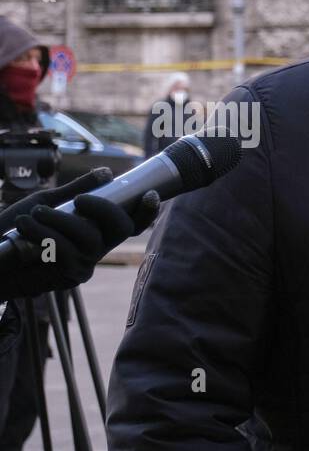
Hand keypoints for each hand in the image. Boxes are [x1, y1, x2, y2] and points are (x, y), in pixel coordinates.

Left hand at [1, 170, 160, 298]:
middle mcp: (96, 247)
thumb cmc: (16, 228)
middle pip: (120, 228)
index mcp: (94, 228)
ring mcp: (85, 263)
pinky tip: (27, 229)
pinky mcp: (70, 276)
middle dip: (104, 209)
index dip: (145, 212)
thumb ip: (74, 190)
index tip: (150, 195)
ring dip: (60, 221)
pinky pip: (69, 253)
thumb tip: (106, 173)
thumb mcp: (46, 202)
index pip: (128, 222)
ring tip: (33, 216)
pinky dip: (45, 236)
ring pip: (90, 239)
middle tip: (80, 200)